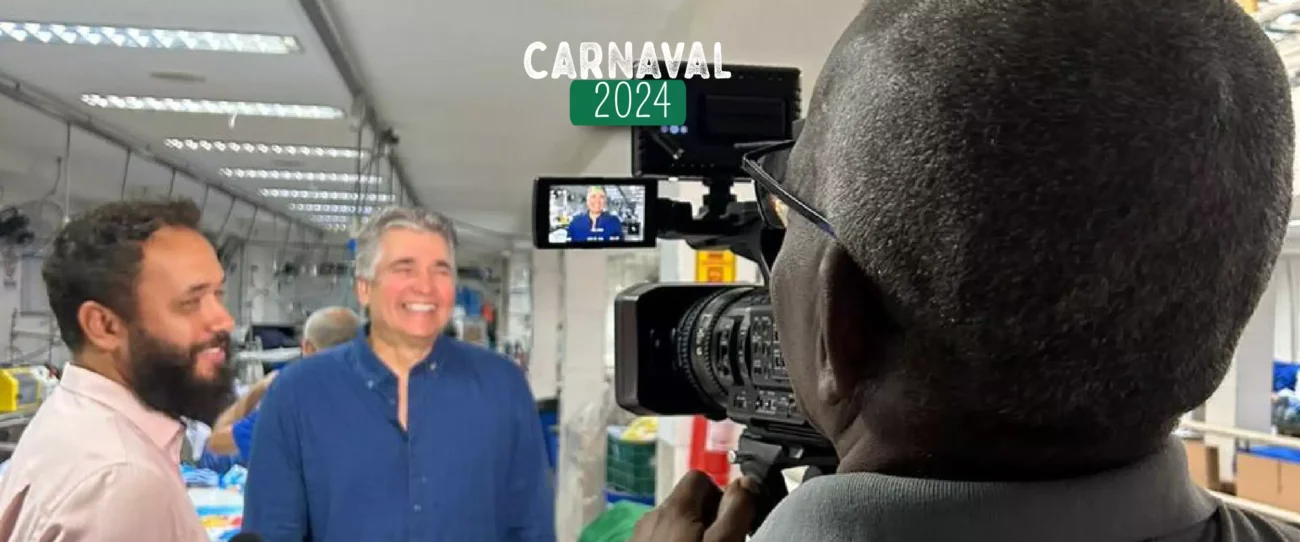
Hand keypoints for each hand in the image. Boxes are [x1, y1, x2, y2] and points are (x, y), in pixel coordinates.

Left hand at [631, 471, 758, 541]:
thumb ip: (737, 509)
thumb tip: (747, 481)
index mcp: (674, 508)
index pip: (699, 476)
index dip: (721, 494)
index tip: (730, 520)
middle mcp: (652, 516)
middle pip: (687, 501)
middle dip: (707, 517)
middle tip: (720, 541)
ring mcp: (640, 535)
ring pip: (673, 523)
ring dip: (691, 533)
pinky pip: (659, 538)